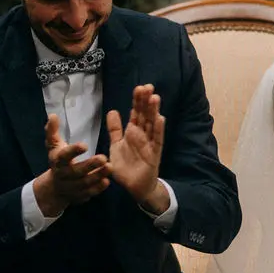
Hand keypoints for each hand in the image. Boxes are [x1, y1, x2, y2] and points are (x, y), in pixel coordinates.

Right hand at [34, 114, 110, 215]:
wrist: (54, 188)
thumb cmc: (58, 161)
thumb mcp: (53, 146)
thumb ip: (53, 131)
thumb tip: (53, 115)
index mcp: (58, 161)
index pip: (64, 156)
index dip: (73, 151)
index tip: (84, 145)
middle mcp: (64, 175)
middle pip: (76, 171)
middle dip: (90, 165)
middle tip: (103, 158)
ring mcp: (71, 187)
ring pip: (84, 183)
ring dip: (97, 176)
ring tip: (110, 167)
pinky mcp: (79, 196)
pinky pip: (89, 193)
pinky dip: (97, 188)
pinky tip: (107, 181)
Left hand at [106, 84, 165, 204]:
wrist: (134, 186)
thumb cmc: (126, 166)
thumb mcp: (116, 146)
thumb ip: (115, 130)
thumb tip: (113, 111)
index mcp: (133, 132)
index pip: (136, 113)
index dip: (137, 101)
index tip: (139, 88)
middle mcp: (143, 135)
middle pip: (145, 115)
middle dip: (146, 101)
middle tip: (147, 87)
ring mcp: (150, 143)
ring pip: (152, 124)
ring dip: (154, 111)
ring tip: (155, 97)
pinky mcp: (154, 153)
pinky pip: (157, 140)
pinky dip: (159, 129)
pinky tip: (160, 118)